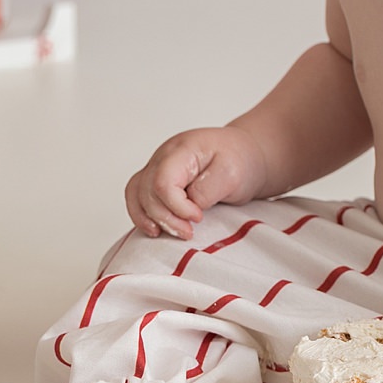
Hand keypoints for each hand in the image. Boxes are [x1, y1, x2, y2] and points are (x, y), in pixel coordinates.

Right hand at [123, 127, 266, 239]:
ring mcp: (158, 167)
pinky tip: (155, 229)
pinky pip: (137, 197)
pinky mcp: (157, 179)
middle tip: (189, 232)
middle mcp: (164, 156)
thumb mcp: (233, 172)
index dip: (176, 206)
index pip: (163, 181)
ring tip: (173, 233)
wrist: (245, 155)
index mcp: (183, 149)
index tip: (198, 217)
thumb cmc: (240, 160)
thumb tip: (188, 204)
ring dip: (151, 218)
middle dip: (166, 217)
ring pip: (137, 194)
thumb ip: (207, 189)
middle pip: (147, 190)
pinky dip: (142, 215)